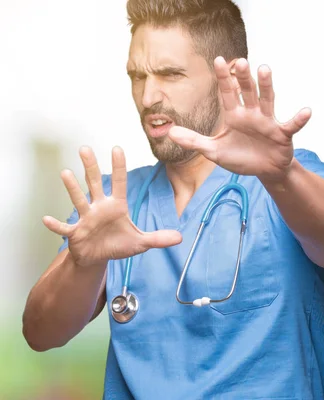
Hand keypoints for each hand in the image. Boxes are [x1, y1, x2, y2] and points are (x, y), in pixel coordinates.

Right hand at [43, 146, 181, 267]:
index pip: (119, 183)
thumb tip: (180, 237)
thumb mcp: (141, 243)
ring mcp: (85, 219)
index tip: (117, 148)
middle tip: (85, 148)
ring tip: (65, 172)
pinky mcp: (75, 233)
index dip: (119, 166)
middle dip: (91, 167)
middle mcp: (99, 207)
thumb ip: (159, 238)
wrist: (98, 257)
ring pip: (79, 200)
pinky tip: (46, 219)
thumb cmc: (117, 245)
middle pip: (95, 183)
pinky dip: (56, 225)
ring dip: (72, 188)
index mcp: (116, 206)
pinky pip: (64, 228)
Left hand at [168, 57, 310, 183]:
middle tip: (240, 61)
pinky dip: (299, 119)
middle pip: (247, 91)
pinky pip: (292, 125)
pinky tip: (306, 111)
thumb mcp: (214, 152)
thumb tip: (170, 132)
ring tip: (265, 69)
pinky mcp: (282, 134)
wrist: (264, 171)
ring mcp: (268, 122)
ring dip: (267, 85)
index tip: (217, 60)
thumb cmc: (241, 158)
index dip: (223, 78)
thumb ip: (194, 141)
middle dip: (243, 77)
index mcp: (235, 115)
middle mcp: (252, 113)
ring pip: (267, 100)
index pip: (227, 92)